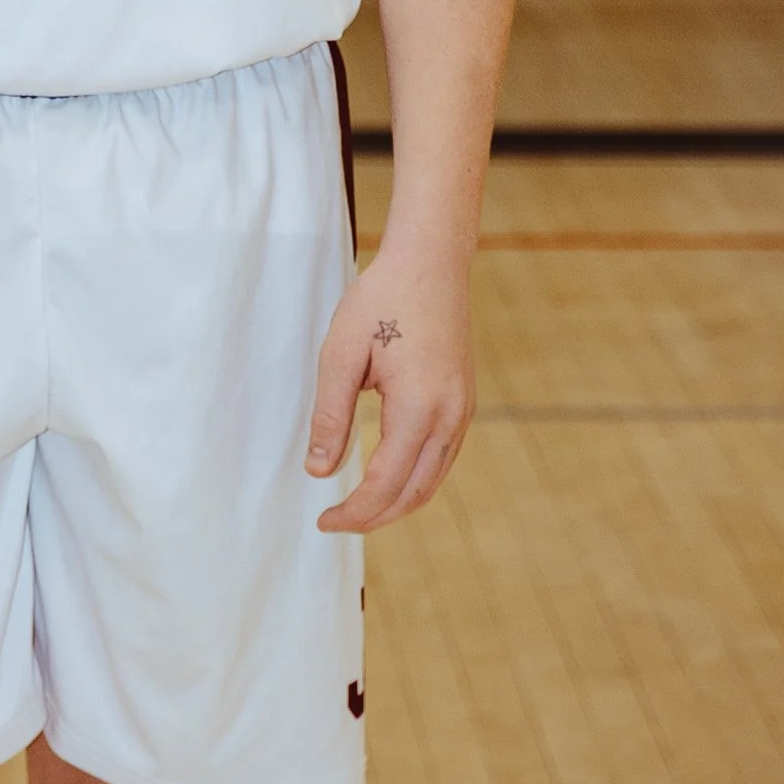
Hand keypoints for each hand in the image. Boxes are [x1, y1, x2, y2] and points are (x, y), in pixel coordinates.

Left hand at [305, 244, 475, 533]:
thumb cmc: (382, 299)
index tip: (323, 521)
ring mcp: (463, 411)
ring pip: (432, 481)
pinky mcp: (464, 402)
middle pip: (414, 493)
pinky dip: (414, 480)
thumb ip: (330, 415)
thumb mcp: (341, 353)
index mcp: (419, 408)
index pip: (385, 484)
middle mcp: (450, 417)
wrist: (431, 261)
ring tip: (358, 508)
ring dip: (396, 503)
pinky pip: (442, 459)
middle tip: (335, 522)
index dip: (353, 512)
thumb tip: (319, 472)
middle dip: (374, 517)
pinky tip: (387, 477)